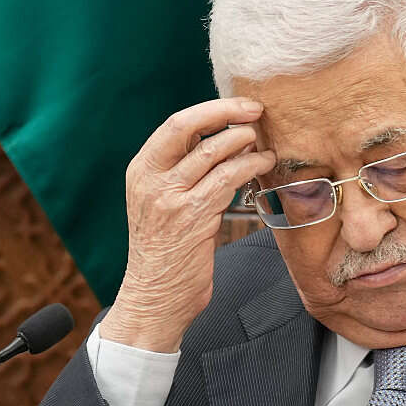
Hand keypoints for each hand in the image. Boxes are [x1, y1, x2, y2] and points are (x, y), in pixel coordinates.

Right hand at [100, 98, 274, 352]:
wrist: (153, 299)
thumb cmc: (165, 253)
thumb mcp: (162, 204)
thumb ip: (182, 173)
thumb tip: (224, 140)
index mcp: (141, 170)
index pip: (176, 124)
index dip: (212, 109)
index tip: (241, 105)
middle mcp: (150, 179)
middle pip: (189, 126)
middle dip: (227, 112)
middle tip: (258, 111)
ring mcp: (169, 198)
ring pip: (213, 152)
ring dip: (245, 143)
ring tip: (265, 144)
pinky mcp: (191, 218)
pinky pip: (227, 180)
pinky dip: (250, 167)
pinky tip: (263, 166)